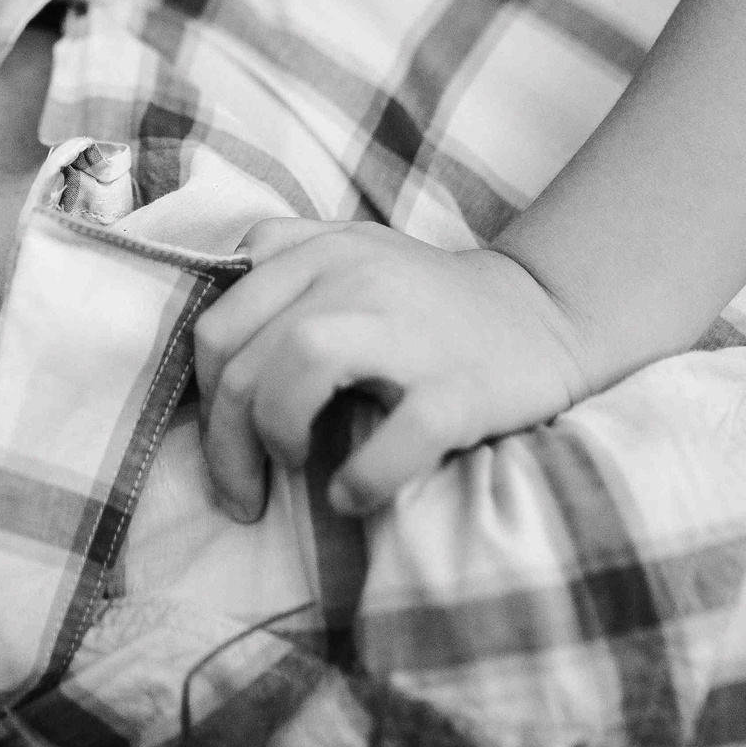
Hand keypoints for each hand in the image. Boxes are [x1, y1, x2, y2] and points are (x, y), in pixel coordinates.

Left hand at [192, 220, 593, 520]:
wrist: (541, 314)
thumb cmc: (424, 301)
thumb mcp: (347, 254)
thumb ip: (277, 264)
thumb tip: (208, 333)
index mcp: (320, 251)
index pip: (219, 322)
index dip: (204, 395)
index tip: (220, 442)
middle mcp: (356, 276)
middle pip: (246, 355)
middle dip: (223, 439)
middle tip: (241, 491)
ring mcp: (409, 330)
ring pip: (300, 365)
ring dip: (274, 435)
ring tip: (291, 470)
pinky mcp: (461, 388)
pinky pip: (400, 434)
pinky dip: (365, 476)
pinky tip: (351, 495)